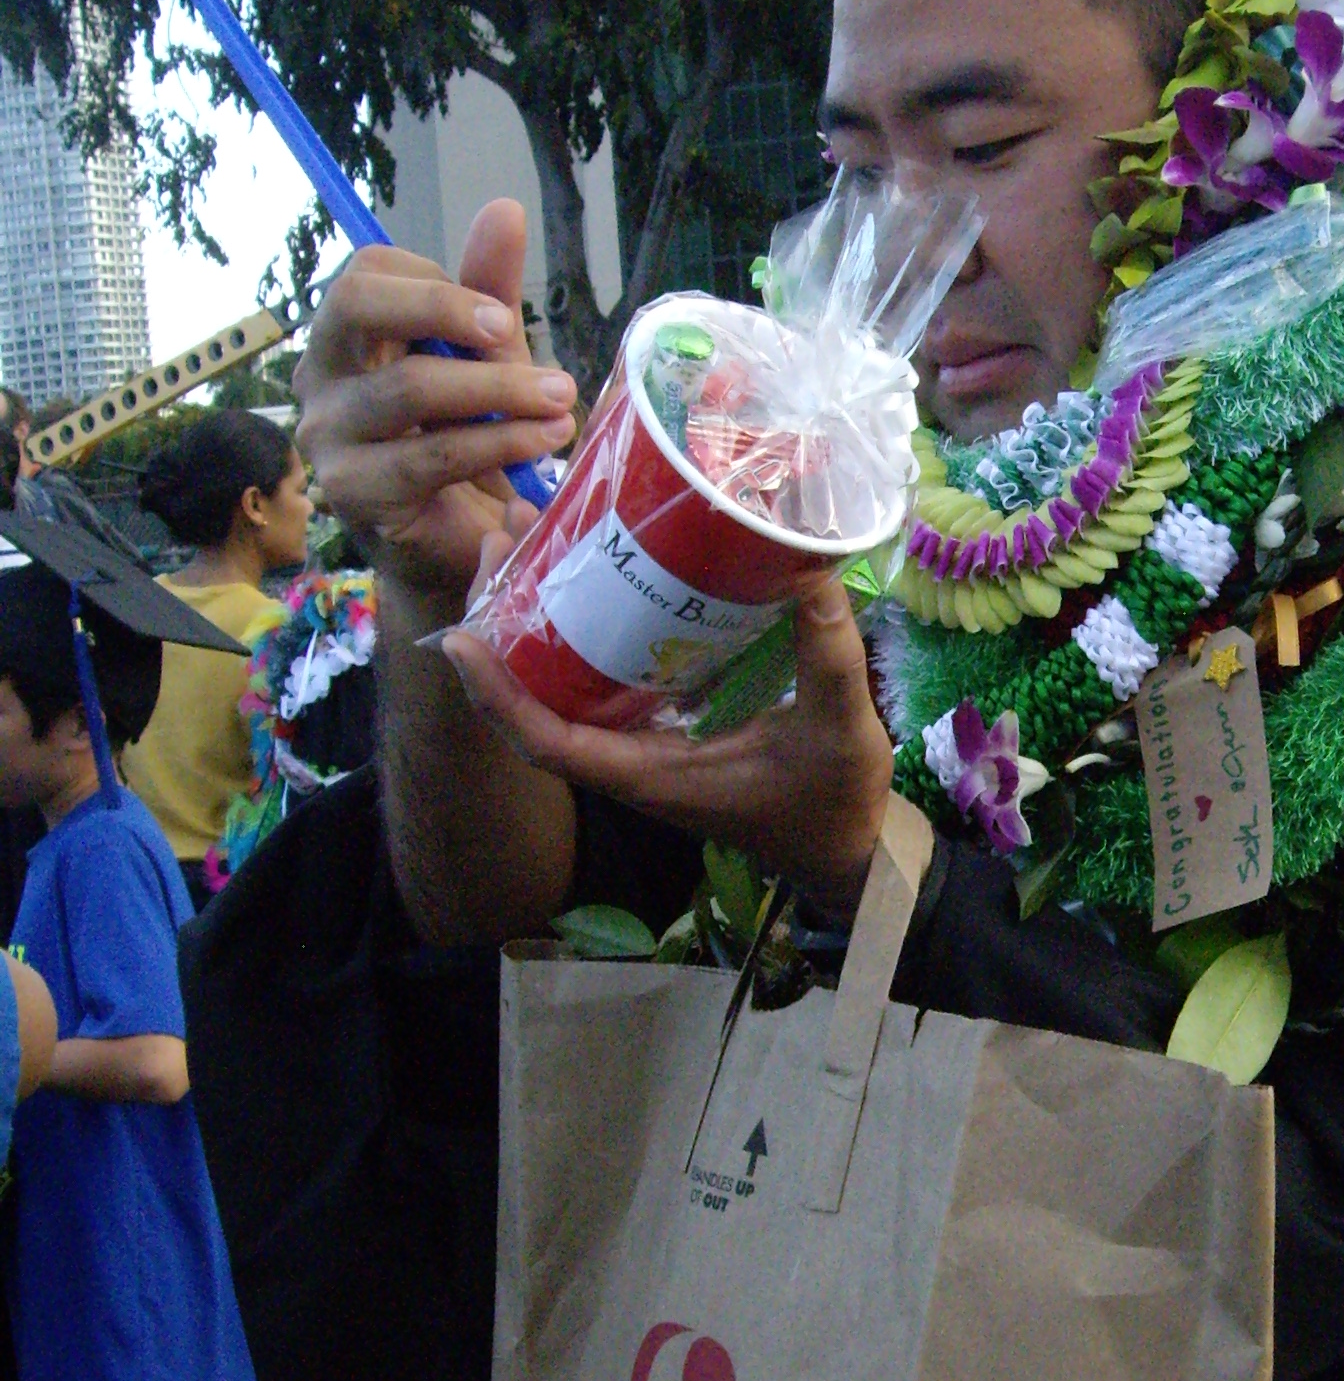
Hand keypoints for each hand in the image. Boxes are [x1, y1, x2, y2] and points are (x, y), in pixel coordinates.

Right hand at [296, 201, 577, 615]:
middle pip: (357, 304)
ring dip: (499, 388)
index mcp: (344, 338)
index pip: (366, 271)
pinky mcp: (356, 493)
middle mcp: (319, 379)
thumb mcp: (484, 361)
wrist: (457, 551)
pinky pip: (431, 454)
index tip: (499, 315)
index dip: (438, 282)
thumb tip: (504, 208)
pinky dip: (499, 443)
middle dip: (446, 307)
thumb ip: (487, 291)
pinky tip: (544, 442)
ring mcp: (328, 439)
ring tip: (561, 400)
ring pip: (409, 386)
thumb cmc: (467, 447)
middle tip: (513, 329)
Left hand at [440, 577, 892, 916]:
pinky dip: (579, 627)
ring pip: (559, 686)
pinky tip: (591, 573)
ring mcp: (642, 745)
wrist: (846, 845)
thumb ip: (828, 656)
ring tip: (529, 535)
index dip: (497, 695)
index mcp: (652, 774)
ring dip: (533, 618)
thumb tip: (809, 572)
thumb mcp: (839, 729)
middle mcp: (631, 761)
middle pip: (533, 703)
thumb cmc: (835, 802)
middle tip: (500, 536)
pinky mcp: (662, 728)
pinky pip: (597, 678)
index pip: (547, 742)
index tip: (460, 639)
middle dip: (501, 627)